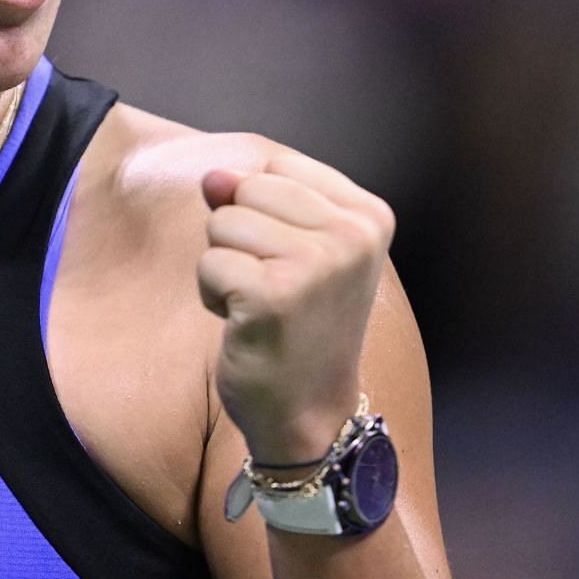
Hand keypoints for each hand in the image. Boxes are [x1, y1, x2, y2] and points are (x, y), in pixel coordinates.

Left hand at [197, 151, 396, 464]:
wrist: (308, 410)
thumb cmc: (297, 323)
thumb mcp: (290, 246)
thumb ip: (252, 198)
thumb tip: (213, 177)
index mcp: (369, 215)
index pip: (277, 167)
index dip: (263, 211)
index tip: (294, 262)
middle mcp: (353, 234)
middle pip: (246, 189)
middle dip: (240, 238)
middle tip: (273, 289)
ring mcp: (318, 264)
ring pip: (222, 223)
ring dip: (225, 267)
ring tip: (259, 305)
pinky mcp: (277, 295)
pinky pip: (210, 263)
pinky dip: (213, 295)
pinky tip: (245, 323)